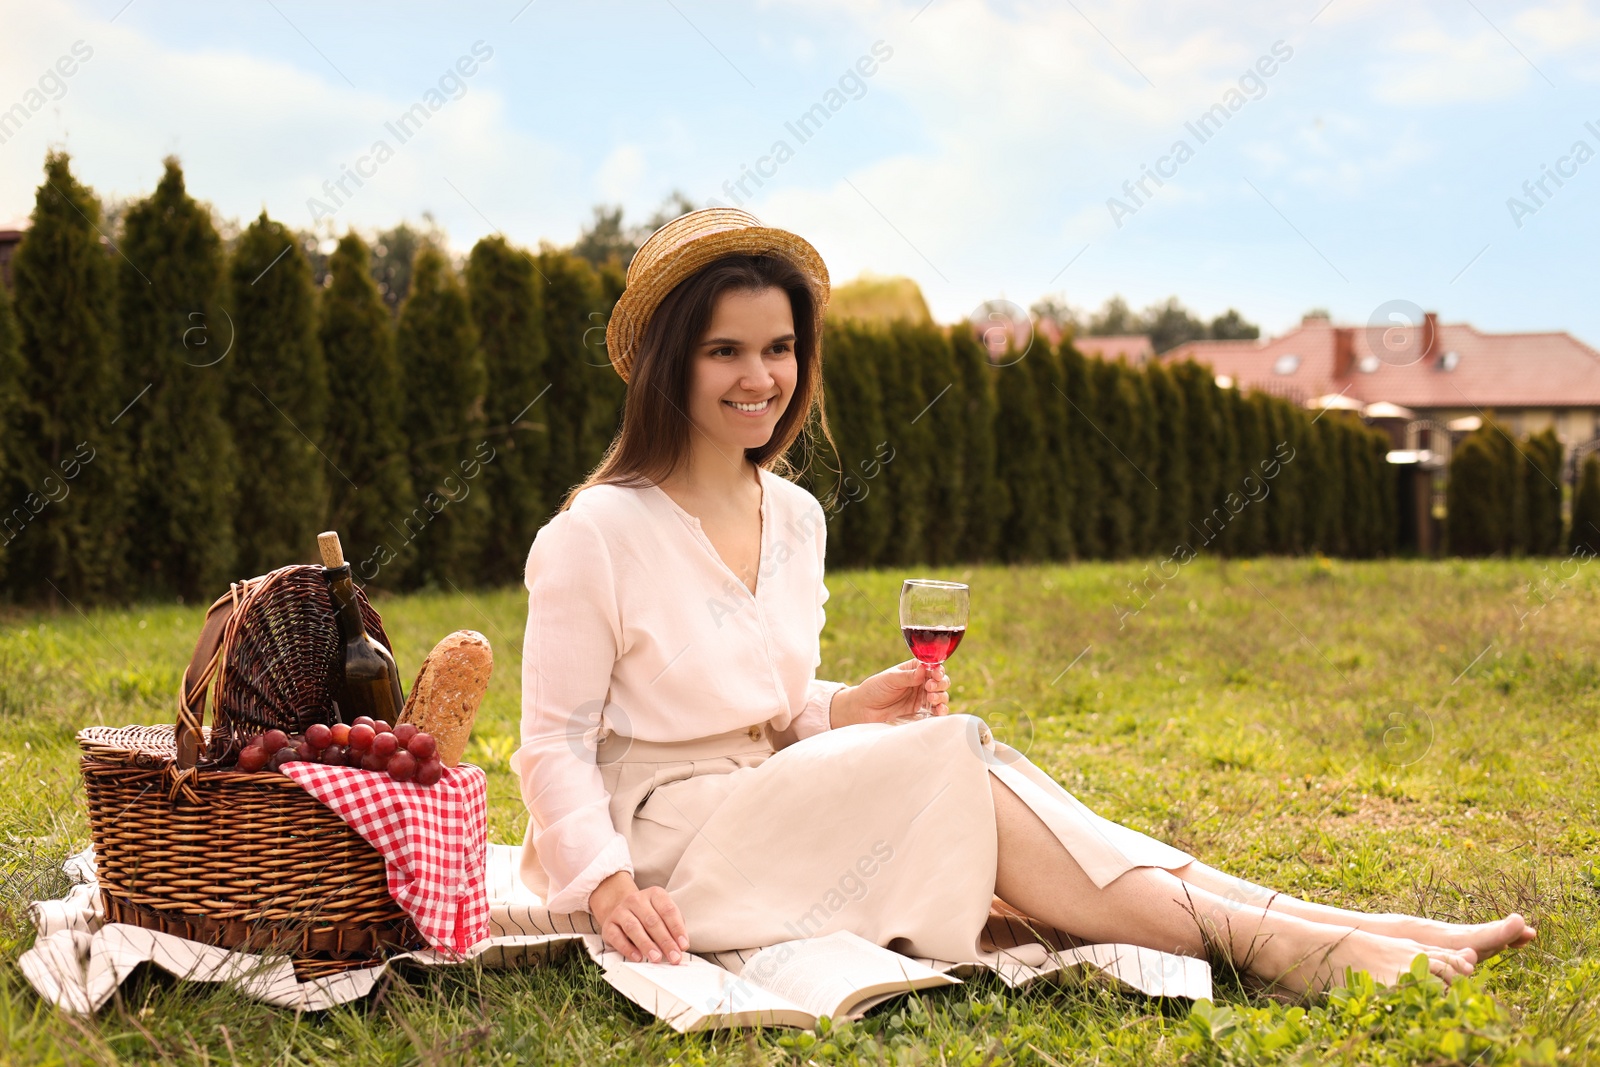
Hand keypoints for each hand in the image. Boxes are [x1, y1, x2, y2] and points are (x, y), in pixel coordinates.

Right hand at [589, 871, 689, 964]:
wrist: (622, 911)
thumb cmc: (649, 916)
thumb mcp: (663, 915)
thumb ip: (673, 928)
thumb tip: (681, 946)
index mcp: (654, 894)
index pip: (668, 910)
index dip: (677, 929)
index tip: (683, 946)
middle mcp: (636, 899)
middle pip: (652, 920)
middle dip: (665, 941)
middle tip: (673, 957)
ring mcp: (620, 911)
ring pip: (634, 927)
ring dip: (646, 944)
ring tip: (657, 958)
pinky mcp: (608, 925)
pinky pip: (617, 937)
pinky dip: (628, 948)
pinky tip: (638, 957)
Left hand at [830, 659, 950, 726]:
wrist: (864, 708)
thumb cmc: (875, 688)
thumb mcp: (890, 679)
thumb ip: (908, 676)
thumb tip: (924, 669)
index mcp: (914, 669)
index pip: (932, 666)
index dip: (937, 670)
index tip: (936, 675)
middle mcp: (920, 681)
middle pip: (940, 681)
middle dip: (940, 683)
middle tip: (930, 688)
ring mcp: (921, 696)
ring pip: (941, 695)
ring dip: (941, 696)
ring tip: (931, 699)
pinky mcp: (920, 710)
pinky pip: (935, 710)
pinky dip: (941, 710)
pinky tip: (939, 711)